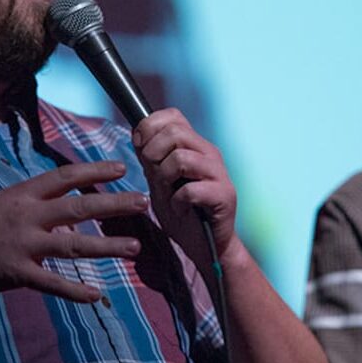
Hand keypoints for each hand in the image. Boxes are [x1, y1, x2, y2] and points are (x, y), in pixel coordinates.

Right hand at [0, 161, 147, 302]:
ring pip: (74, 245)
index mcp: (22, 195)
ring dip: (107, 246)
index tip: (121, 168)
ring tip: (134, 247)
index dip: (95, 171)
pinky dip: (76, 290)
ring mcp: (22, 244)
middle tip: (144, 201)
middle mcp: (26, 215)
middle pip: (79, 206)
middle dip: (114, 203)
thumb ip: (32, 208)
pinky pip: (52, 282)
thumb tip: (60, 212)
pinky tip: (97, 295)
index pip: (65, 177)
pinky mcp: (15, 272)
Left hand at [131, 108, 237, 268]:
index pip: (173, 116)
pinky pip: (190, 190)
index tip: (141, 149)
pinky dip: (178, 202)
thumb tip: (137, 132)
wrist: (207, 246)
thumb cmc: (183, 213)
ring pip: (182, 158)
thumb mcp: (159, 180)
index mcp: (195, 145)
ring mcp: (219, 173)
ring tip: (168, 193)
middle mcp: (209, 154)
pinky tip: (180, 210)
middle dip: (153, 154)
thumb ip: (151, 157)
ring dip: (165, 177)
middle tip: (154, 176)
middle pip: (174, 132)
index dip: (150, 127)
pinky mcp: (224, 195)